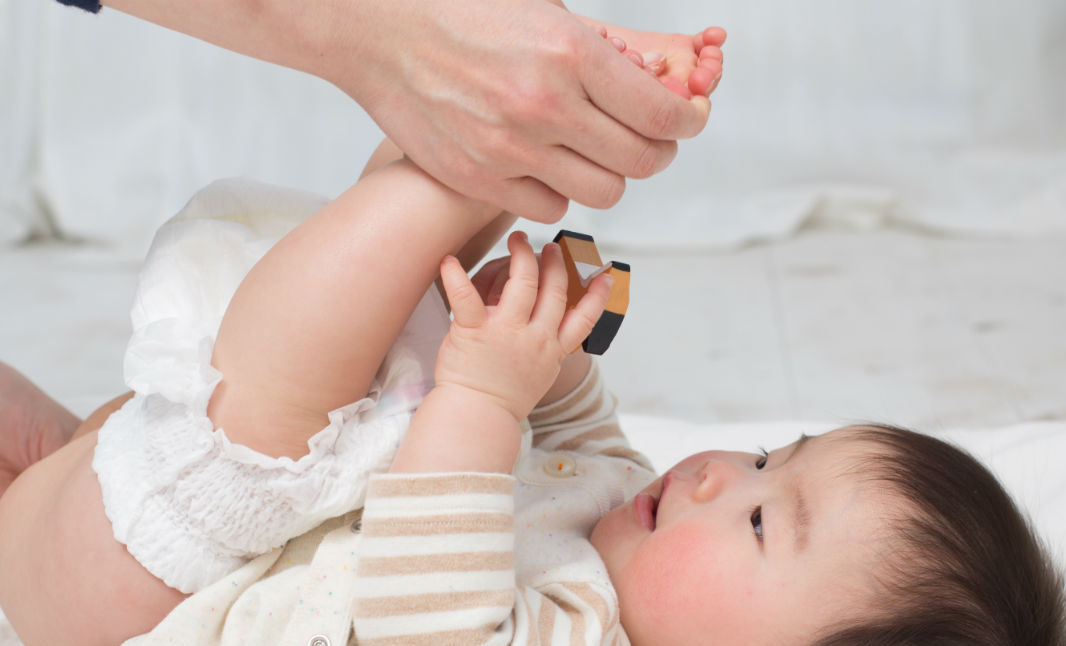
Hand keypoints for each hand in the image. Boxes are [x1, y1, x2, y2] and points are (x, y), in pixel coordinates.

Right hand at [331, 0, 720, 222]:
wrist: (379, 29)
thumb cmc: (465, 9)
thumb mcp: (543, 9)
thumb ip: (600, 52)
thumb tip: (655, 79)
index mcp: (570, 53)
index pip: (661, 113)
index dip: (686, 121)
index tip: (686, 120)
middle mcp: (544, 106)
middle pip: (640, 161)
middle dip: (655, 150)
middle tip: (646, 138)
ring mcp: (509, 149)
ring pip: (602, 192)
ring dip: (610, 176)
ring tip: (595, 153)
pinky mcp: (478, 177)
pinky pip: (550, 207)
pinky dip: (560, 191)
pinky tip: (548, 164)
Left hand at [435, 231, 611, 420]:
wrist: (477, 420)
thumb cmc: (503, 400)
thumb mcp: (538, 377)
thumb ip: (546, 351)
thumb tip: (547, 329)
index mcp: (552, 351)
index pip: (583, 319)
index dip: (597, 296)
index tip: (605, 276)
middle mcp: (534, 338)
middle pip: (553, 291)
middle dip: (555, 264)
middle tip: (551, 248)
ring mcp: (505, 332)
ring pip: (522, 282)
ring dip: (522, 255)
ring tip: (518, 240)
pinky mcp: (474, 331)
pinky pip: (466, 297)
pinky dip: (455, 276)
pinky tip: (449, 261)